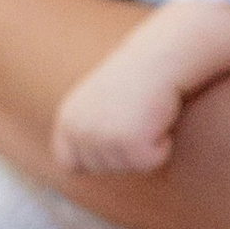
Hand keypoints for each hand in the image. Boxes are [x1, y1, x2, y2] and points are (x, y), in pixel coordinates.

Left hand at [52, 55, 180, 178]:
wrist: (159, 59)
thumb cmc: (136, 77)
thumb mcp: (98, 102)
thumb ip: (88, 128)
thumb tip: (90, 160)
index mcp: (67, 120)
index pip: (69, 163)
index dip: (94, 159)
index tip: (114, 140)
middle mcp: (79, 131)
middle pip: (102, 169)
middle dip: (124, 153)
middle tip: (137, 118)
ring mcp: (102, 139)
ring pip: (128, 167)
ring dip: (144, 147)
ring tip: (146, 115)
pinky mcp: (129, 143)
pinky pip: (149, 162)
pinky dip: (161, 147)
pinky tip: (158, 119)